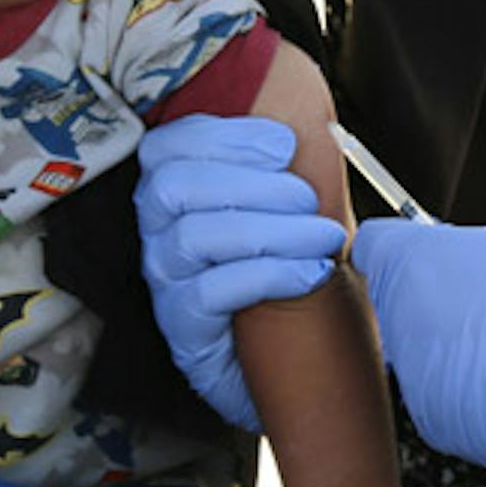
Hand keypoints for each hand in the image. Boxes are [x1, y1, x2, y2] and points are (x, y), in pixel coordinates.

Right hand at [136, 116, 347, 428]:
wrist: (296, 362)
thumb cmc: (291, 272)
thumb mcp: (290, 213)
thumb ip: (287, 169)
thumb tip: (317, 124)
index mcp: (177, 193)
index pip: (166, 146)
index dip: (223, 137)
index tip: (284, 144)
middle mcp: (159, 234)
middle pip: (176, 186)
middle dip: (252, 184)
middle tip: (310, 199)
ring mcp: (166, 282)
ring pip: (195, 236)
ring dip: (272, 231)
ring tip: (326, 239)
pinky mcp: (183, 329)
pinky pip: (209, 293)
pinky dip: (269, 275)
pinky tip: (311, 275)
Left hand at [351, 217, 485, 468]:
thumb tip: (482, 252)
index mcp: (411, 260)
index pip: (374, 242)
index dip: (407, 244)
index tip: (437, 251)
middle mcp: (395, 316)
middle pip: (402, 297)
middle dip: (438, 293)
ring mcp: (408, 371)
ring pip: (425, 345)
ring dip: (456, 339)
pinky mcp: (429, 416)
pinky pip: (446, 387)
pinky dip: (470, 381)